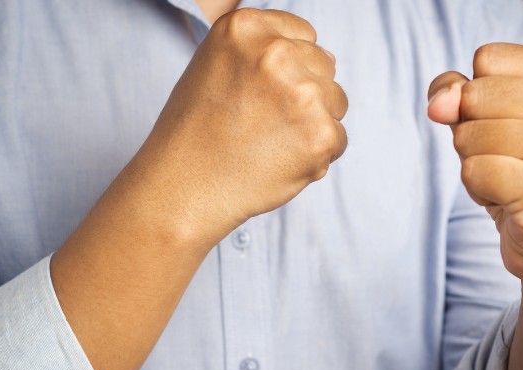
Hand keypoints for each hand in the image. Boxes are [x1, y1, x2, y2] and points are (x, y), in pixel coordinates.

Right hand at [147, 8, 347, 229]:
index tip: (257, 95)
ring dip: (312, 124)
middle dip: (301, 96)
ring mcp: (301, 93)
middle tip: (258, 124)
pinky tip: (279, 162)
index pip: (303, 36)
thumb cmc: (197, 132)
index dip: (285, 70)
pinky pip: (338, 138)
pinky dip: (316, 155)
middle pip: (323, 67)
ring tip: (268, 142)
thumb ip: (269, 51)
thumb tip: (331, 58)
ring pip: (336, 102)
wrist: (183, 189)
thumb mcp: (217, 65)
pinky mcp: (321, 134)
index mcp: (246, 27)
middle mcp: (275, 52)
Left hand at [428, 42, 522, 291]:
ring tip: (513, 181)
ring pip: (468, 135)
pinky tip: (510, 200)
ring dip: (475, 164)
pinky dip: (478, 190)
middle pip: (474, 95)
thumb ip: (457, 91)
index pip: (487, 59)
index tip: (515, 128)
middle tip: (512, 161)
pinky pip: (472, 171)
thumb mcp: (490, 118)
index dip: (479, 97)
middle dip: (473, 133)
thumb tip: (440, 103)